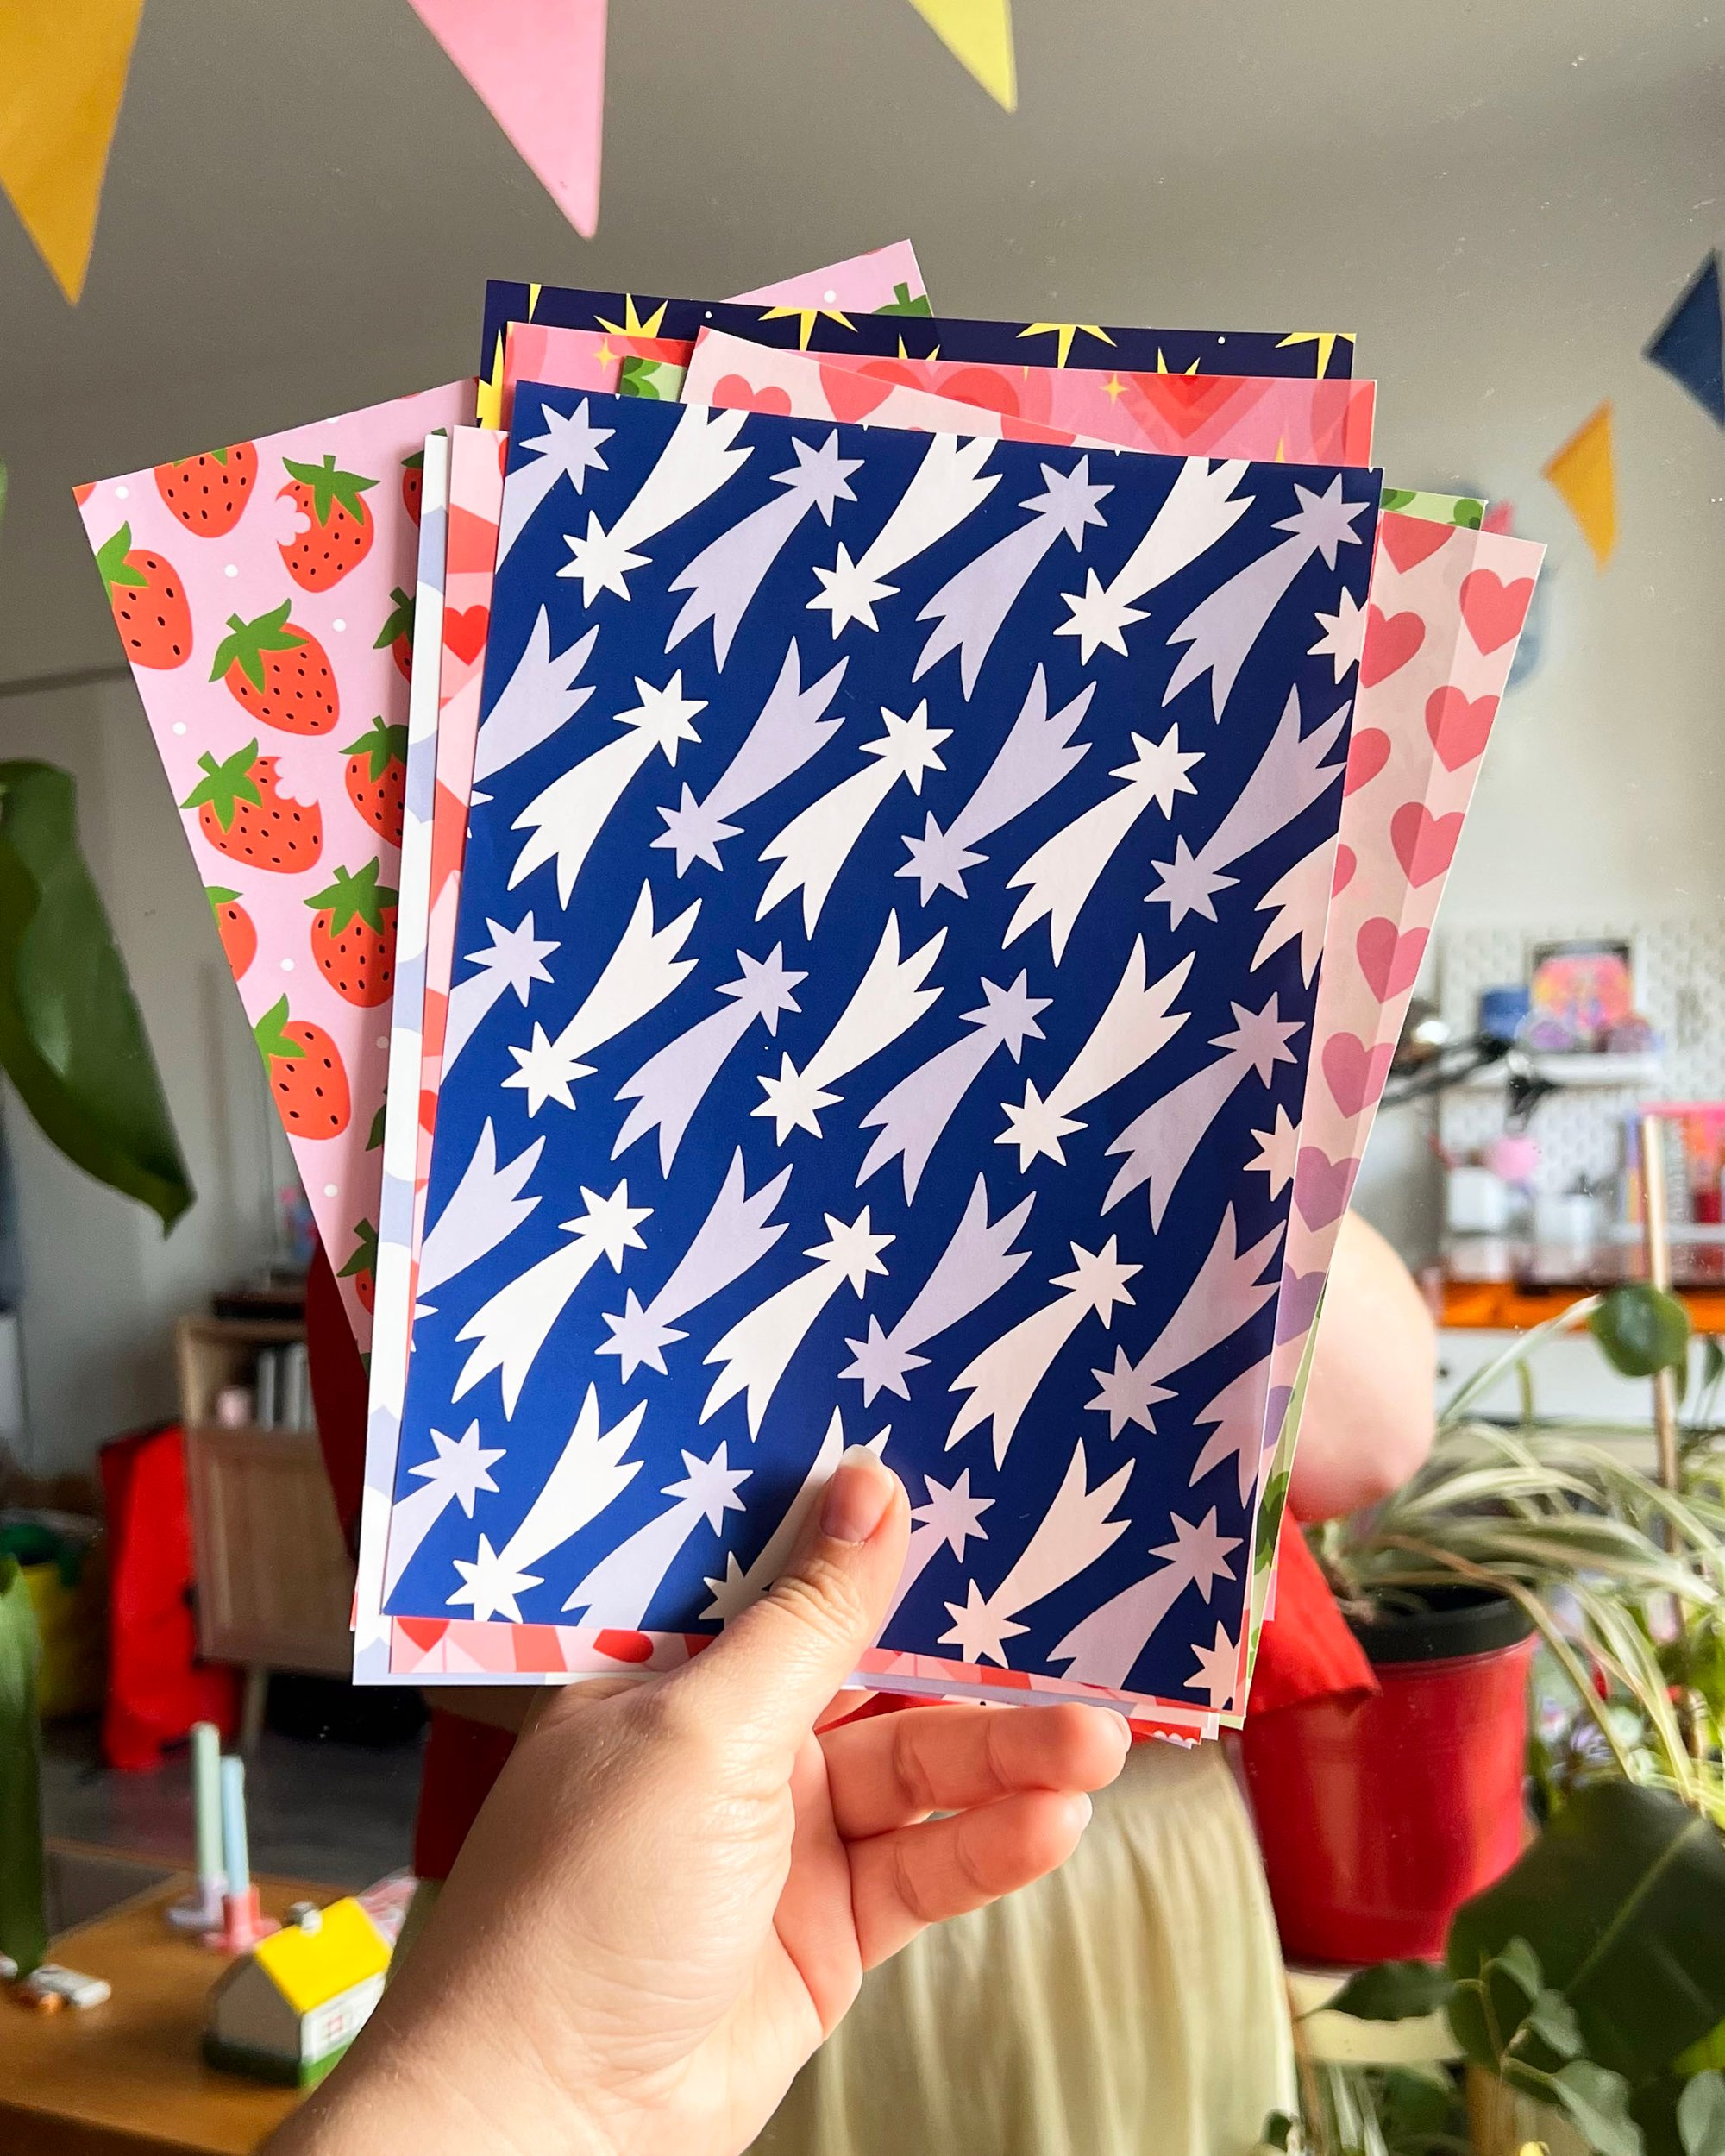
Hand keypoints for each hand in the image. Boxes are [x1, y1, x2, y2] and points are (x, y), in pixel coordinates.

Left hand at [273, 1448, 1128, 2155]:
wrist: (553, 2118)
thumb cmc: (585, 1902)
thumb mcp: (704, 1733)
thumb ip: (806, 1622)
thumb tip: (867, 1491)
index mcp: (675, 1675)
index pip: (796, 1587)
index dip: (885, 1549)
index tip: (982, 1506)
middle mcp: (733, 1746)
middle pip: (878, 1680)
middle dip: (976, 1665)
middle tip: (1082, 1639)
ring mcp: (786, 1840)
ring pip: (920, 1773)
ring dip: (1009, 1759)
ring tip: (1094, 1743)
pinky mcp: (831, 1929)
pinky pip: (928, 1867)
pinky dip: (992, 1845)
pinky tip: (1052, 1821)